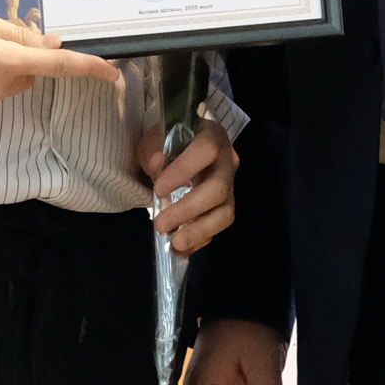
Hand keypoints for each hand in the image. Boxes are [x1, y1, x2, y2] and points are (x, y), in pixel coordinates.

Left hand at [139, 122, 237, 256]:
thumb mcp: (155, 139)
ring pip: (225, 213)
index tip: (159, 189)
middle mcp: (227, 161)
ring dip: (199, 231)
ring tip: (175, 243)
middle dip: (189, 210)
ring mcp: (230, 186)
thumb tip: (157, 164)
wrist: (183, 147)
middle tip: (161, 225)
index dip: (184, 170)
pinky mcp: (225, 206)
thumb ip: (154, 150)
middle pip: (218, 188)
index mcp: (212, 136)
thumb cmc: (168, 141)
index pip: (206, 150)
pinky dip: (201, 239)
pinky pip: (219, 226)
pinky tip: (182, 247)